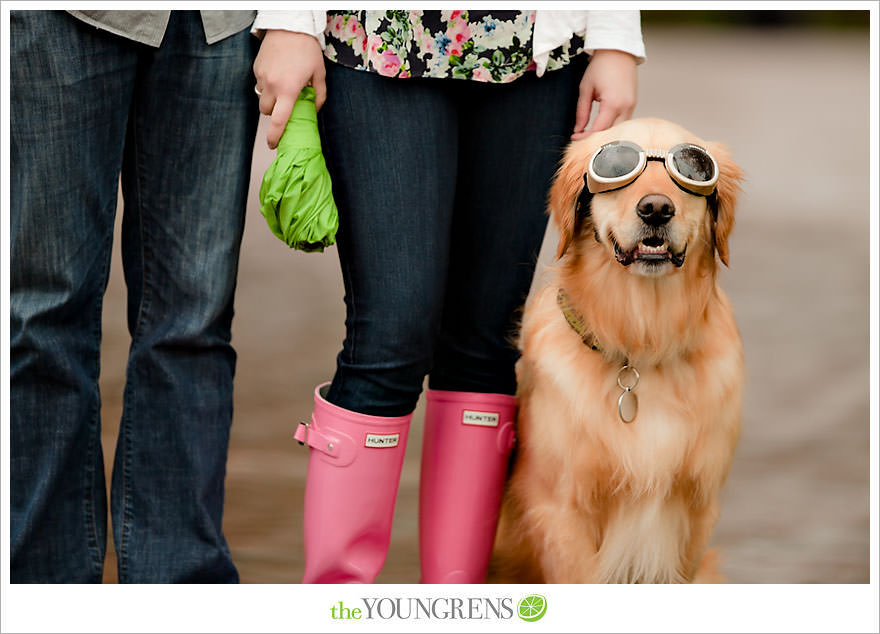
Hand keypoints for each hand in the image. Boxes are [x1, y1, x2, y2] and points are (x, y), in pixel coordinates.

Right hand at [253, 30, 326, 148]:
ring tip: (282, 86)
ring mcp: (262, 77)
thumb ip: (319, 96)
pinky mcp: (256, 68)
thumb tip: (315, 111)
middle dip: (274, 112)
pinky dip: (266, 85)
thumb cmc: (307, 50)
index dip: (275, 136)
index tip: (273, 145)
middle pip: (266, 112)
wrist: (289, 27)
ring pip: (261, 98)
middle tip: (285, 104)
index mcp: (289, 90)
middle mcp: (272, 86)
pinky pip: (259, 84)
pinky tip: (277, 73)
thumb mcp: (319, 74)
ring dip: (270, 99)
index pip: (279, 121)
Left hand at [571, 50, 637, 140]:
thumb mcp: (585, 89)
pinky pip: (624, 122)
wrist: (618, 50)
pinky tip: (602, 128)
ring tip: (590, 135)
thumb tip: (578, 130)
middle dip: (596, 140)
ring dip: (606, 135)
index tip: (574, 138)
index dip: (586, 137)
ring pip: (619, 130)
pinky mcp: (633, 104)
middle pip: (611, 134)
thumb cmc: (600, 66)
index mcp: (613, 104)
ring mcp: (632, 106)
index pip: (599, 130)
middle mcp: (626, 107)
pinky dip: (613, 128)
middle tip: (581, 140)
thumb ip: (581, 112)